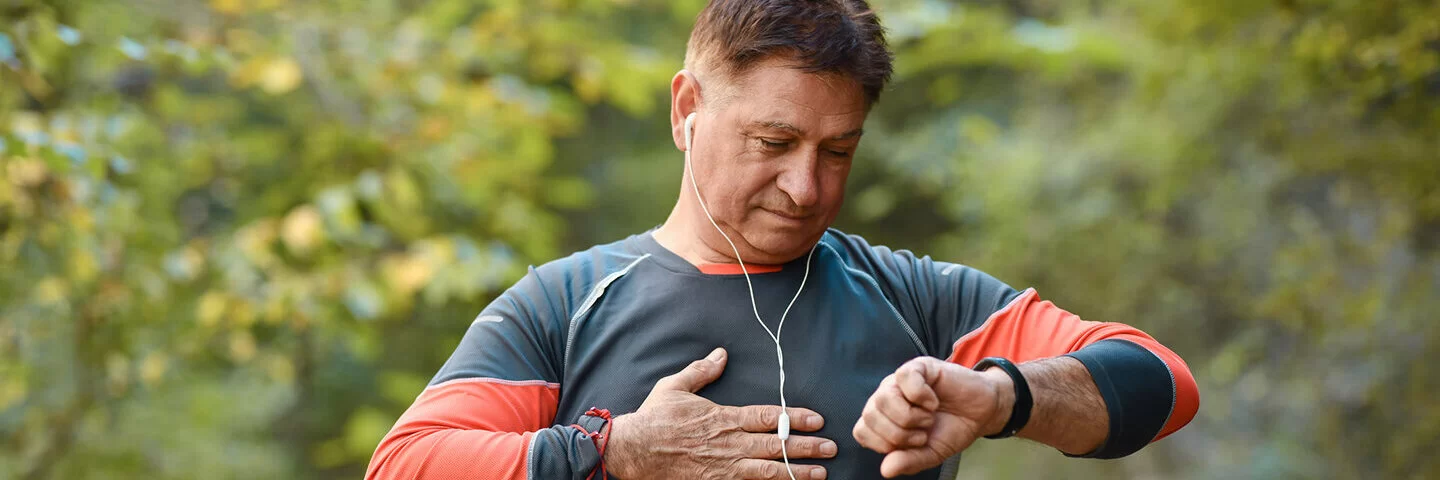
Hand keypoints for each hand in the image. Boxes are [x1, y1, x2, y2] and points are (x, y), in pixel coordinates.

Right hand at [606, 348, 837, 479]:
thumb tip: (721, 354)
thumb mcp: (675, 386)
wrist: (632, 451)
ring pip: (768, 470)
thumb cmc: (653, 419)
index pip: (768, 417)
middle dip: (807, 446)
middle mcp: (729, 443)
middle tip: (831, 447)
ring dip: (797, 472)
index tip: (817, 419)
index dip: (795, 418)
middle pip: (776, 445)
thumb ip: (702, 371)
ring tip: (820, 473)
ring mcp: (724, 467)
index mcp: (723, 417)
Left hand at [851, 356, 1013, 477]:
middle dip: (900, 434)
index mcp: (884, 418)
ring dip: (911, 416)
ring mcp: (900, 380)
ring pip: (884, 398)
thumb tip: (885, 470)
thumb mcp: (930, 454)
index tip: (911, 445)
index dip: (885, 444)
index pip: (861, 431)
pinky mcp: (917, 366)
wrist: (981, 413)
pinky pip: (905, 378)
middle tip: (923, 433)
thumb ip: (908, 461)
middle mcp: (887, 397)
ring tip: (929, 418)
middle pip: (870, 415)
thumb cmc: (951, 430)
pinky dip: (921, 396)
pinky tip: (933, 401)